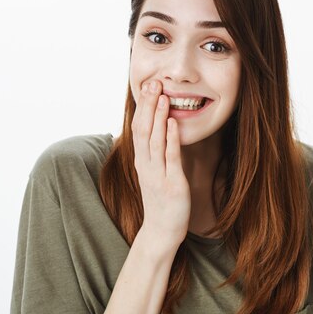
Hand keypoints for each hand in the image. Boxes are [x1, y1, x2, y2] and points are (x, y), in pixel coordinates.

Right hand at [131, 79, 190, 251]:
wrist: (161, 230)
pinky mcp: (172, 184)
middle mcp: (145, 165)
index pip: (138, 127)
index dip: (143, 106)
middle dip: (148, 106)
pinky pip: (170, 158)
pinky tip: (174, 123)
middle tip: (153, 83)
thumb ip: (154, 151)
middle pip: (143, 129)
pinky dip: (171, 139)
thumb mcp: (153, 172)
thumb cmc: (160, 200)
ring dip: (158, 117)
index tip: (148, 86)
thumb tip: (160, 128)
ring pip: (154, 140)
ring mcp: (157, 175)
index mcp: (141, 160)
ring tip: (163, 96)